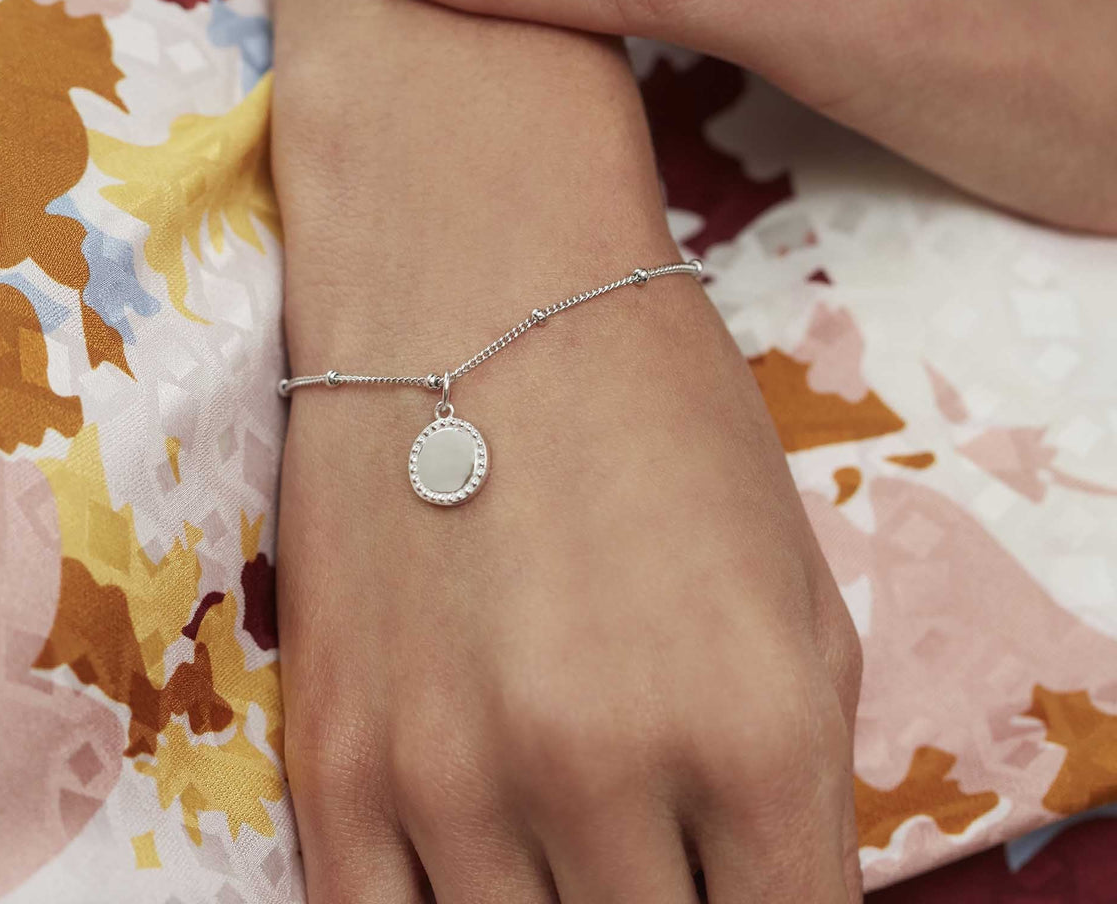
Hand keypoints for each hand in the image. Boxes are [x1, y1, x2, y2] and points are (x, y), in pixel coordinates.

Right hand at [277, 286, 862, 902]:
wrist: (473, 286)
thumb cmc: (657, 412)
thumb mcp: (795, 592)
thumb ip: (796, 781)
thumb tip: (758, 897)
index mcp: (758, 729)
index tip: (739, 888)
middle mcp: (602, 773)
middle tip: (652, 845)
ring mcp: (450, 778)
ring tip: (565, 834)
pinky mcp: (334, 759)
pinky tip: (474, 858)